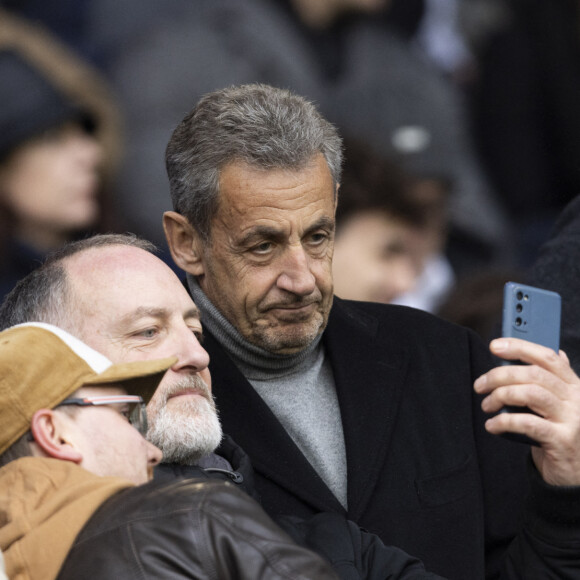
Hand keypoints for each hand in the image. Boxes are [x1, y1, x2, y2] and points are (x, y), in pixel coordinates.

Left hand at [474, 338, 579, 485]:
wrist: (576, 474)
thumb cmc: (560, 433)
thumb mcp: (559, 405)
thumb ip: (555, 381)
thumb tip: (553, 351)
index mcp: (574, 385)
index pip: (548, 357)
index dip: (520, 347)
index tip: (495, 346)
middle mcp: (576, 399)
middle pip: (533, 374)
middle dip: (500, 375)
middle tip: (480, 385)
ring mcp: (572, 420)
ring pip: (530, 394)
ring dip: (500, 396)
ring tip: (486, 405)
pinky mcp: (562, 440)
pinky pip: (527, 423)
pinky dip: (504, 422)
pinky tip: (492, 425)